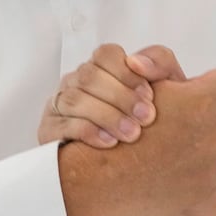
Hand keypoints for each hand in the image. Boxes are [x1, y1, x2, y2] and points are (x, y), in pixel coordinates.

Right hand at [38, 44, 179, 147]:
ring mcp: (59, 104)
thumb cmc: (149, 117)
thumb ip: (160, 63)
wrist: (139, 160)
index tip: (149, 95)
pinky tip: (109, 142)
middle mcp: (76, 81)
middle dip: (121, 97)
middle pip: (90, 76)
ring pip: (75, 99)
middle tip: (146, 118)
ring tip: (132, 134)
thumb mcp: (166, 88)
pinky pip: (61, 125)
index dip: (126, 72)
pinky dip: (87, 131)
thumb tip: (137, 61)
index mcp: (101, 68)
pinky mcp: (49, 130)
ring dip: (107, 116)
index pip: (105, 54)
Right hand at [57, 66, 215, 215]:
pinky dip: (202, 164)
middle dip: (213, 110)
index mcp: (203, 102)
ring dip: (209, 137)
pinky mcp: (208, 186)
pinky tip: (176, 163)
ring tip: (178, 140)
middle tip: (185, 115)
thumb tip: (186, 75)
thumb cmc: (119, 123)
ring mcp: (214, 163)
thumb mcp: (138, 81)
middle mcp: (215, 133)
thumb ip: (163, 64)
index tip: (195, 89)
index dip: (212, 82)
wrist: (104, 179)